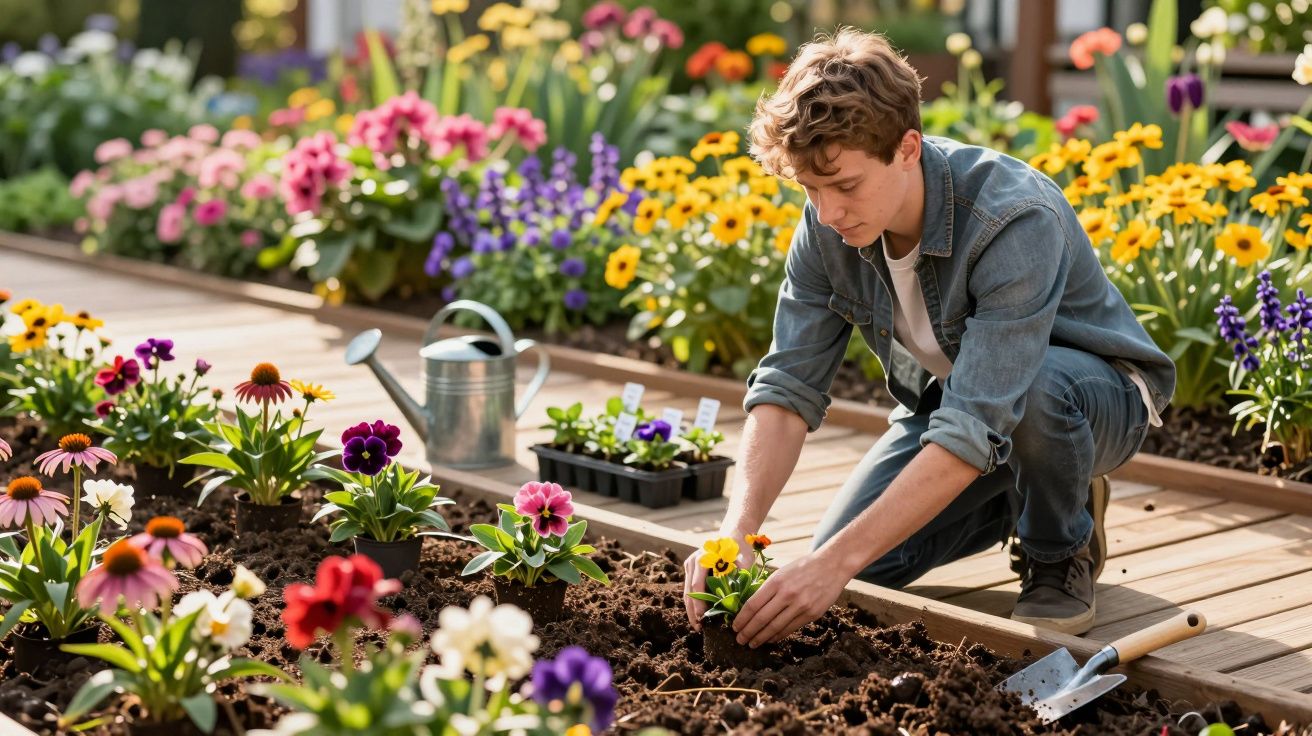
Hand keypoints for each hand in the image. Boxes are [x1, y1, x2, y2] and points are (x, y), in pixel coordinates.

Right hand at [682, 530, 753, 630]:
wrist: (733, 535)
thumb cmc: (740, 548)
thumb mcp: (743, 559)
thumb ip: (739, 573)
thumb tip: (735, 596)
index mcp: (704, 558)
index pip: (697, 586)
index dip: (699, 604)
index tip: (703, 618)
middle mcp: (693, 561)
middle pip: (688, 591)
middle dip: (693, 611)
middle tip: (698, 628)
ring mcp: (691, 565)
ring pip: (687, 592)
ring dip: (691, 609)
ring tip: (698, 625)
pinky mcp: (692, 570)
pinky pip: (690, 589)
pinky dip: (694, 602)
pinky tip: (699, 615)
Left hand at [731, 550, 847, 646]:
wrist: (832, 565)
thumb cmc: (803, 567)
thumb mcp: (782, 571)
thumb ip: (768, 588)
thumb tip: (750, 608)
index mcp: (776, 581)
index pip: (753, 605)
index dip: (742, 619)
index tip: (735, 627)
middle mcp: (787, 594)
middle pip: (761, 619)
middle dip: (748, 632)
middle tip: (740, 640)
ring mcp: (801, 606)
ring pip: (775, 627)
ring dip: (761, 638)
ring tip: (752, 643)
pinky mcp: (812, 614)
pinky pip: (790, 629)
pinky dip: (778, 636)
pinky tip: (770, 639)